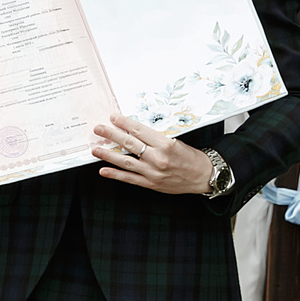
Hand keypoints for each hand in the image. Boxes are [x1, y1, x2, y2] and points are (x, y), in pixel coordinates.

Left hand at [93, 114, 215, 193]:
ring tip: (95, 149)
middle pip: (129, 144)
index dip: (124, 123)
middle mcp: (158, 158)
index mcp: (166, 144)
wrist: (204, 176)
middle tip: (98, 129)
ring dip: (108, 155)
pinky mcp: (150, 183)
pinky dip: (115, 174)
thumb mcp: (176, 142)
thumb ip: (155, 138)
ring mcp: (153, 172)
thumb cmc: (191, 157)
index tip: (113, 117)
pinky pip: (129, 178)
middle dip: (111, 135)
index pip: (139, 131)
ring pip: (125, 162)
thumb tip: (134, 130)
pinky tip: (103, 170)